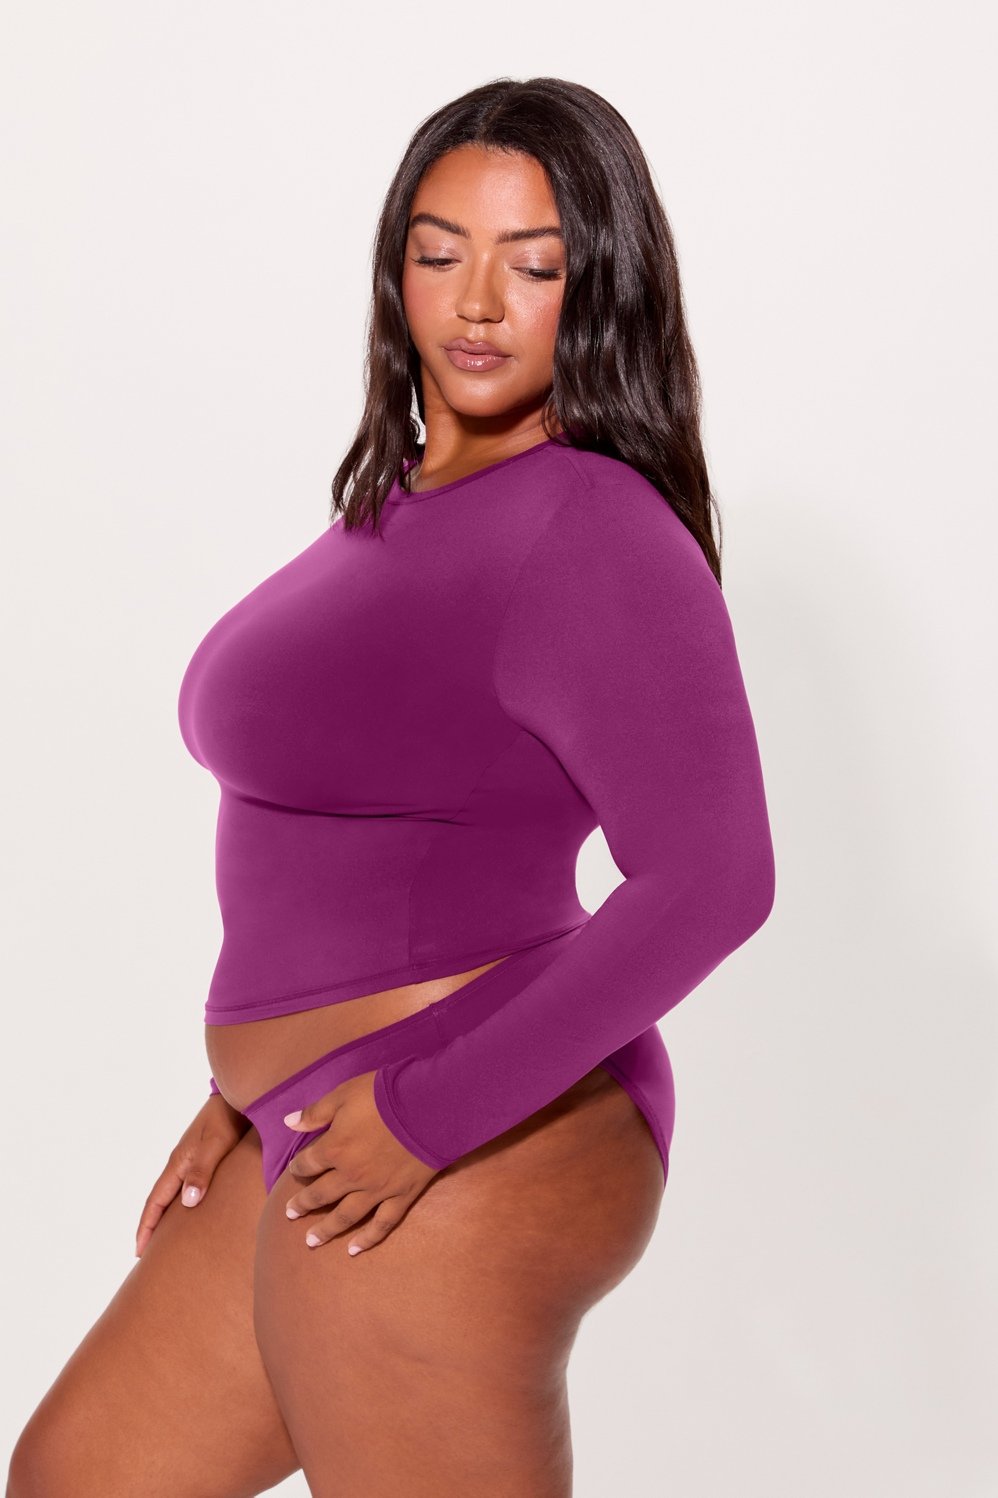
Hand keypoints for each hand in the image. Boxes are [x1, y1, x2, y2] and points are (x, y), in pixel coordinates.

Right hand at [134, 1093, 250, 1256]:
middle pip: (160, 1200)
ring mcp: (191, 1159)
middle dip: (152, 1226)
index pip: (156, 1201)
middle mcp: (181, 1162)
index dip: (146, 1226)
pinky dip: (182, 1203)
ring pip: (172, 1193)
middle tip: (149, 1254)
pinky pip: (186, 1185)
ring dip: (166, 1215)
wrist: (238, 1094)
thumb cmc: (228, 1118)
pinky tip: (192, 1210)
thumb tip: (186, 1203)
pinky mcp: (204, 1156)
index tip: (139, 1252)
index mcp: (178, 1162)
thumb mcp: (216, 1144)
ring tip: (167, 1239)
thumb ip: (201, 1170)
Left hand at [283, 1069, 438, 1254]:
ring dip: (326, 1230)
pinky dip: (367, 1239)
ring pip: (345, 1216)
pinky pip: (381, 1223)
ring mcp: (376, 1190)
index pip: (307, 1164)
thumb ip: (316, 1112)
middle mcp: (350, 1176)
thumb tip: (288, 1122)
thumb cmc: (383, 1096)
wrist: (429, 1107)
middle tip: (290, 1214)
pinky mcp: (401, 1196)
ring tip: (311, 1242)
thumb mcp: (343, 1094)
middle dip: (303, 1204)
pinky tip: (354, 1250)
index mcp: (334, 1150)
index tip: (294, 1171)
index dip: (298, 1167)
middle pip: (320, 1194)